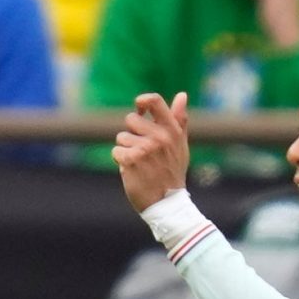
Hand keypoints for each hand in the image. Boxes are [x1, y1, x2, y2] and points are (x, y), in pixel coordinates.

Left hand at [115, 91, 190, 212]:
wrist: (167, 204)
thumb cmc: (172, 172)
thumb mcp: (180, 145)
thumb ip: (179, 120)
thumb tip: (182, 95)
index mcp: (172, 131)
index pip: (154, 102)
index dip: (142, 101)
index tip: (139, 107)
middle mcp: (160, 137)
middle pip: (131, 119)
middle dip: (132, 133)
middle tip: (143, 150)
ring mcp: (145, 148)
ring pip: (122, 137)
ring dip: (126, 150)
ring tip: (140, 164)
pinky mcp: (132, 160)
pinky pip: (116, 151)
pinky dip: (121, 162)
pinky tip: (133, 171)